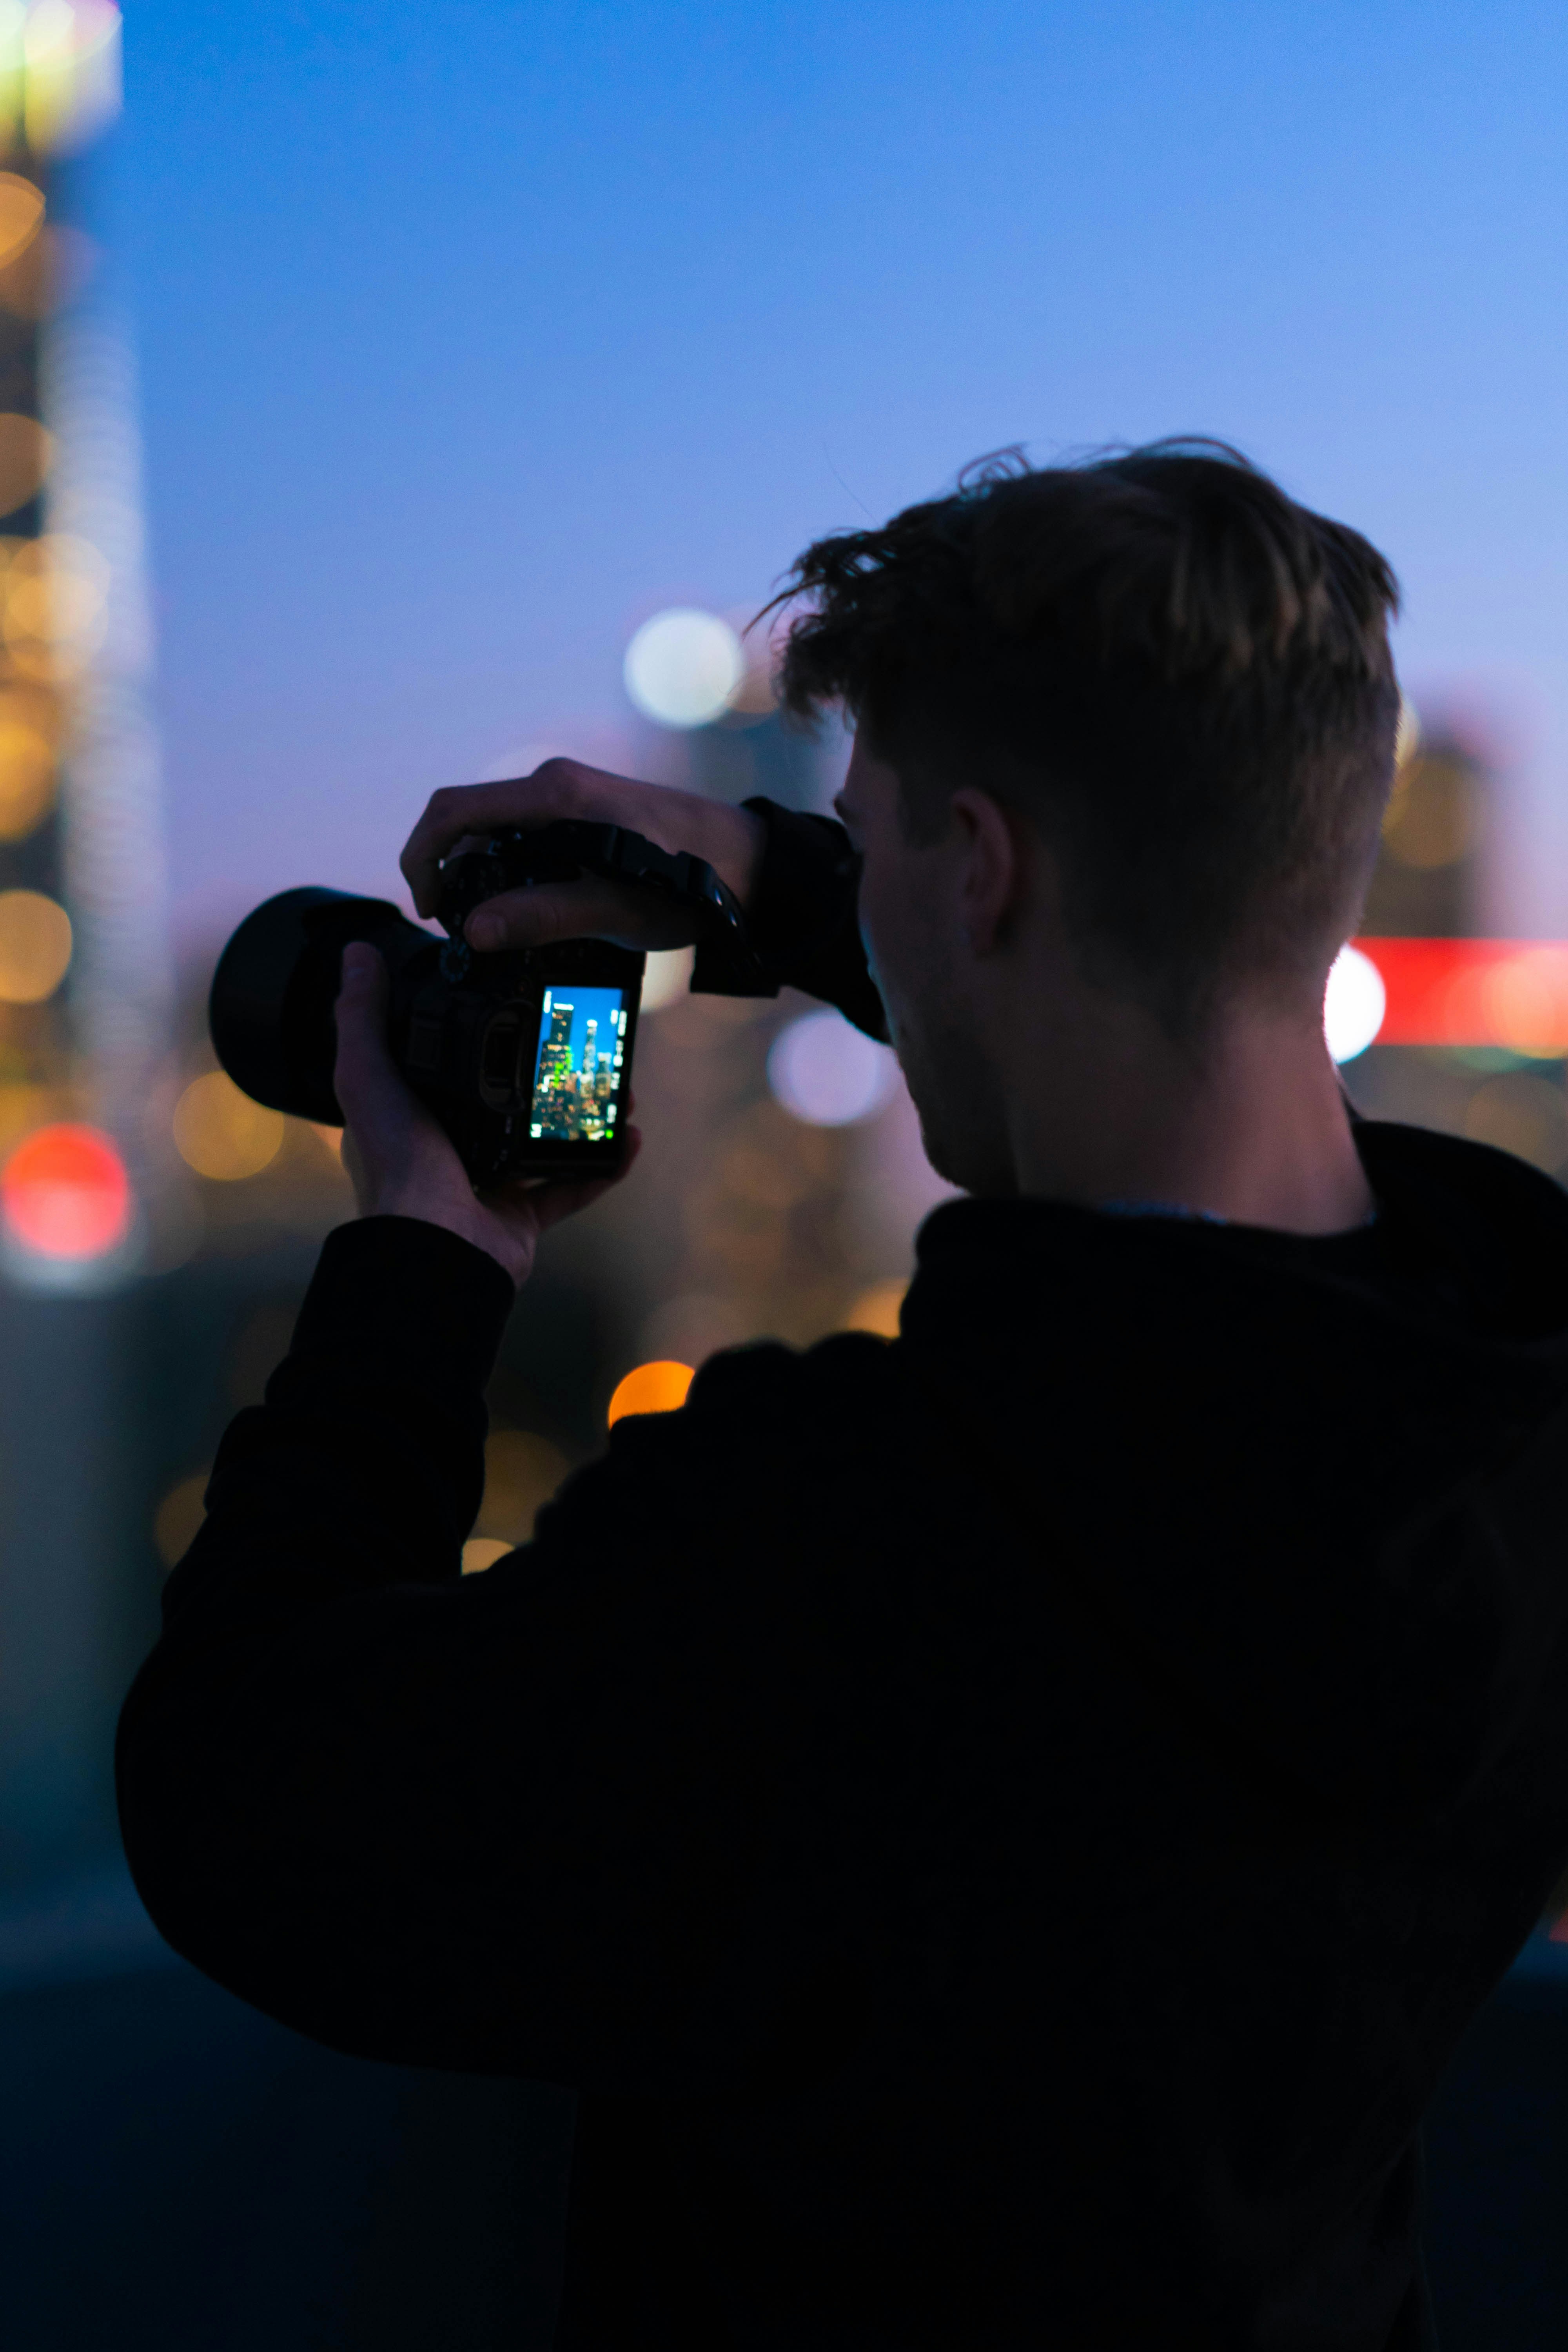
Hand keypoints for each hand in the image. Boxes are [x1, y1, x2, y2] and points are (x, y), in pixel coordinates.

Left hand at [333, 943, 636, 1287]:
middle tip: (582, 1048)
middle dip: (547, 1076)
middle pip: (507, 1102)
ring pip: (544, 1142)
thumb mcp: (366, 1078)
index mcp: (414, 1117)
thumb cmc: (396, 1166)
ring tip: (616, 1089)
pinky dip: (602, 1167)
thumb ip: (361, 1017)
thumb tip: (356, 953)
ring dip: (582, 1117)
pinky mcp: (522, 1218)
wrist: (434, 1248)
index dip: (480, 1039)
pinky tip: (629, 1140)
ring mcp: (488, 1186)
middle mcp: (451, 1150)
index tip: (518, 1007)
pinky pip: (571, 1186)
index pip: (447, 1068)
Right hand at [400, 758, 765, 955]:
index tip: (430, 909)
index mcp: (553, 794)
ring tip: (497, 930)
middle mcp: (555, 785)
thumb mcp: (616, 909)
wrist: (747, 861)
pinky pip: (529, 839)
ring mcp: (571, 797)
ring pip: (499, 834)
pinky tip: (531, 911)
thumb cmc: (690, 880)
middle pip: (470, 822)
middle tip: (462, 932)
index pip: (452, 810)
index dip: (423, 857)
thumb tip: (475, 930)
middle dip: (452, 873)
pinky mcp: (586, 815)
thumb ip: (545, 916)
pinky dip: (514, 873)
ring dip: (485, 877)